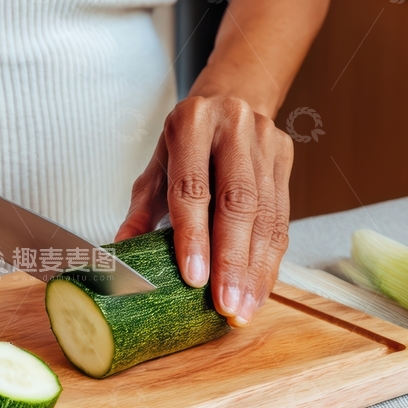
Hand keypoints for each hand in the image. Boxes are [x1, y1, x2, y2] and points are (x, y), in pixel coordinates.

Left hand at [115, 95, 292, 325]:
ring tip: (243, 308)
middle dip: (232, 261)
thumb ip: (140, 211)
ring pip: (266, 215)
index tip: (194, 278)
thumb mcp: (155, 169)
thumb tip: (122, 254)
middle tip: (225, 305)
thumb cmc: (185, 143)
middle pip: (238, 204)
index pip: (192, 187)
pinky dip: (270, 259)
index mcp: (190, 123)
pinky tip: (259, 288)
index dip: (194, 236)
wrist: (229, 99)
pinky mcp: (285, 158)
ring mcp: (265, 141)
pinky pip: (282, 218)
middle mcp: (233, 127)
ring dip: (256, 269)